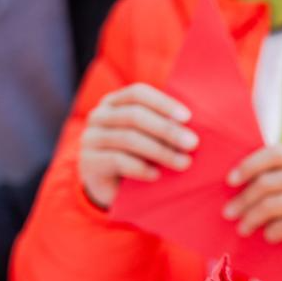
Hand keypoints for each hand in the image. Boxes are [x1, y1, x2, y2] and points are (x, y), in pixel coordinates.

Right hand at [79, 83, 198, 209]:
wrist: (107, 187)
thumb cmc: (135, 157)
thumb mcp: (149, 138)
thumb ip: (163, 128)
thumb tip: (192, 131)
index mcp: (115, 102)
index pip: (138, 93)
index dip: (163, 103)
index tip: (187, 118)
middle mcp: (99, 115)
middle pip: (135, 116)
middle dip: (167, 130)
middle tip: (192, 144)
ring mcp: (91, 138)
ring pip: (128, 138)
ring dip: (160, 151)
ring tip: (183, 163)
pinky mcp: (89, 161)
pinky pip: (117, 160)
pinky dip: (141, 168)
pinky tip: (157, 175)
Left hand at [224, 144, 281, 263]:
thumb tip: (238, 182)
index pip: (275, 154)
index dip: (249, 165)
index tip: (230, 181)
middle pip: (269, 182)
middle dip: (244, 199)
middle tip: (229, 213)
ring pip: (275, 205)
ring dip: (253, 218)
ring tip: (243, 228)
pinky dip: (273, 232)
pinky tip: (268, 236)